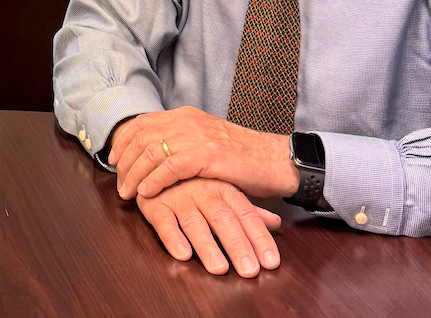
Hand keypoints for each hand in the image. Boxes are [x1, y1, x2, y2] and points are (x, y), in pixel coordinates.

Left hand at [109, 107, 297, 200]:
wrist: (273, 160)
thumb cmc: (240, 158)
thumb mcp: (205, 141)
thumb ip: (180, 142)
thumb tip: (152, 155)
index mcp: (185, 115)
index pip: (142, 123)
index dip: (122, 141)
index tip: (112, 159)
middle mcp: (187, 120)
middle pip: (141, 137)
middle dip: (124, 162)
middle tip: (119, 184)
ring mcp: (196, 135)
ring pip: (151, 152)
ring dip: (134, 174)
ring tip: (128, 193)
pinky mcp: (206, 154)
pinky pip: (169, 167)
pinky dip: (154, 181)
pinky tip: (147, 193)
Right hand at [137, 179, 281, 276]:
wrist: (155, 159)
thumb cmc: (194, 181)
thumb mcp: (223, 190)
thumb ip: (247, 209)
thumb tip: (276, 223)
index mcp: (224, 189)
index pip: (246, 215)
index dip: (259, 238)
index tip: (270, 262)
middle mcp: (203, 192)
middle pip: (223, 220)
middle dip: (237, 245)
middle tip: (249, 270)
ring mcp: (179, 197)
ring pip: (194, 222)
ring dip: (207, 246)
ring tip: (219, 269)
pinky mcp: (155, 204)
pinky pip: (163, 221)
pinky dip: (172, 237)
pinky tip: (183, 254)